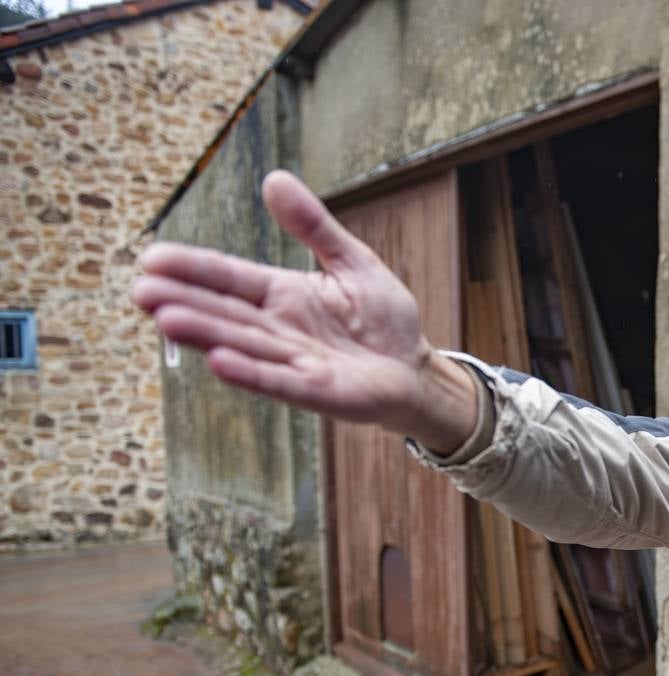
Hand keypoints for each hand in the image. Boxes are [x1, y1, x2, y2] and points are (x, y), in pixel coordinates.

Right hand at [132, 170, 475, 451]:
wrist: (415, 368)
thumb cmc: (382, 317)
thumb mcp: (352, 260)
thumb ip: (314, 225)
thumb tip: (274, 178)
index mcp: (281, 294)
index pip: (230, 277)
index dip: (193, 268)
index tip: (151, 258)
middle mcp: (279, 328)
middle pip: (225, 312)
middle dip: (184, 302)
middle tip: (140, 291)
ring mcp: (295, 362)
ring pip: (244, 345)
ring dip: (207, 335)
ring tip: (166, 320)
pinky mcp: (318, 391)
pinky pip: (280, 381)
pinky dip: (252, 373)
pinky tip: (219, 362)